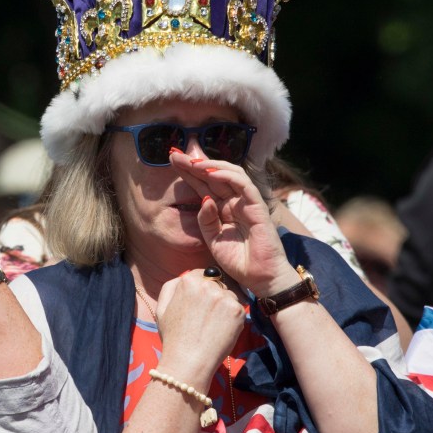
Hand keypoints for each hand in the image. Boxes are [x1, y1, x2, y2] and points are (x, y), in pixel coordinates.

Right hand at [155, 269, 244, 382]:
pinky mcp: (237, 310)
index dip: (203, 289)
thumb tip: (185, 277)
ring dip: (225, 306)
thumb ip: (171, 286)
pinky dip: (233, 318)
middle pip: (217, 283)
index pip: (202, 274)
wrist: (187, 361)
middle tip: (207, 317)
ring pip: (229, 295)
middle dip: (215, 296)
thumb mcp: (162, 308)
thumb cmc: (173, 336)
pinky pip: (238, 308)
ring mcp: (223, 297)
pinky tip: (222, 330)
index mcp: (187, 281)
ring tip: (214, 325)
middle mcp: (206, 284)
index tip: (201, 304)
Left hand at [169, 151, 297, 293]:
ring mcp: (246, 202)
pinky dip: (228, 177)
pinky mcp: (258, 207)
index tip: (171, 161)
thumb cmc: (239, 261)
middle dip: (193, 163)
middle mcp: (234, 201)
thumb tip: (204, 198)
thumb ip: (205, 220)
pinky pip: (244, 186)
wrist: (261, 279)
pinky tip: (211, 173)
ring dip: (210, 165)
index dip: (188, 172)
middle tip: (174, 154)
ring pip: (230, 174)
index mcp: (222, 208)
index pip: (203, 184)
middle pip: (213, 175)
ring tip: (191, 162)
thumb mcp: (212, 240)